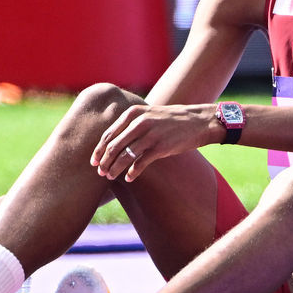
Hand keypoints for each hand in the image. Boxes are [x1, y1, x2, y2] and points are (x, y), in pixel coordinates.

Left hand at [91, 104, 220, 182]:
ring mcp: (150, 135)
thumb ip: (131, 124)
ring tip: (110, 177)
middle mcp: (140, 122)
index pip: (109, 134)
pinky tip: (129, 179)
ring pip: (124, 156)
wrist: (198, 122)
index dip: (99, 150)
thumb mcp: (149, 115)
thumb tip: (112, 142)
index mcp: (133, 113)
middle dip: (104, 161)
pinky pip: (140, 163)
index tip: (93, 161)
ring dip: (115, 169)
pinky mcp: (160, 147)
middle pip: (114, 146)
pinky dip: (132, 173)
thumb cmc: (171, 121)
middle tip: (100, 172)